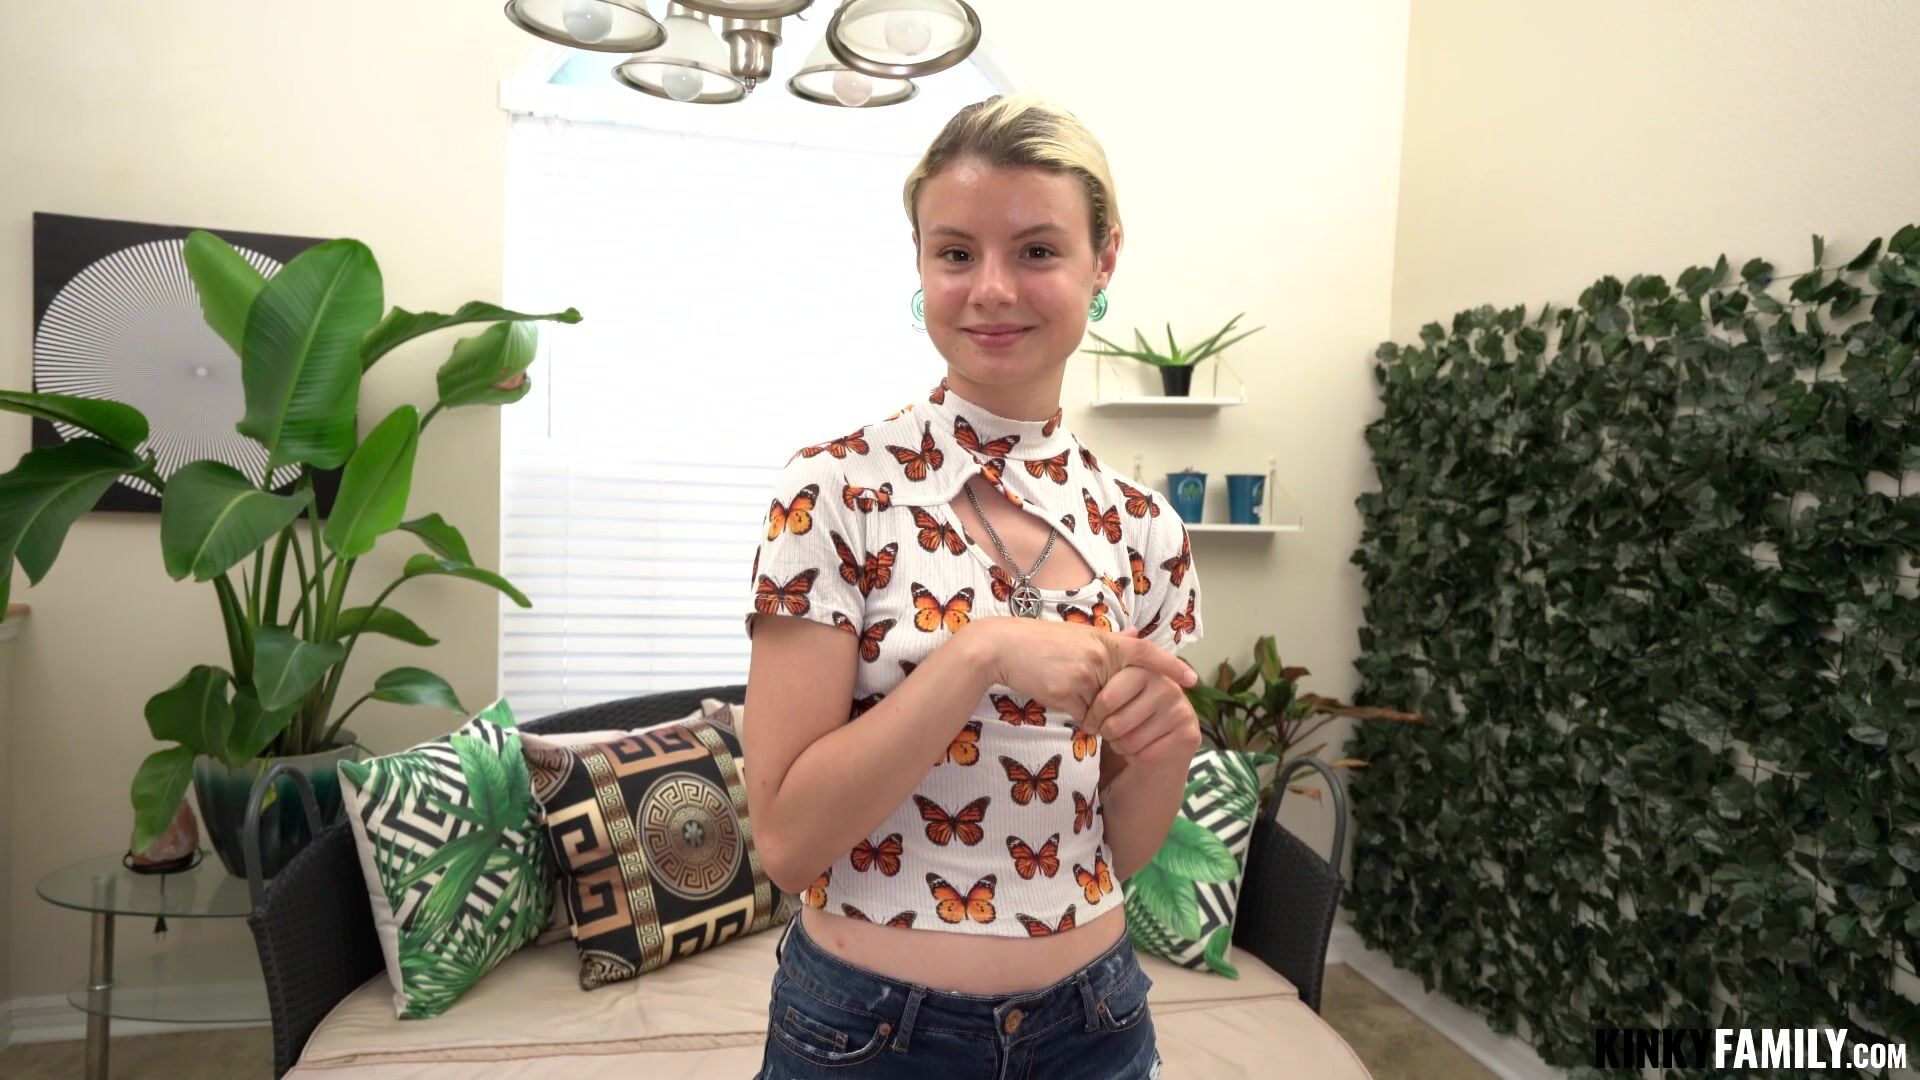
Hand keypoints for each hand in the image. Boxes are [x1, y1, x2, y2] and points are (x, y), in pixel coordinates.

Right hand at [961, 618, 1196, 722]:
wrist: (1002, 647)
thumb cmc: (1038, 643)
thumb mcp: (1077, 635)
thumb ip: (1109, 641)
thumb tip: (1137, 635)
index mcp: (1105, 640)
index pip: (1146, 652)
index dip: (1170, 667)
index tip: (1192, 680)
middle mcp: (1101, 655)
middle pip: (1121, 694)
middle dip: (1107, 702)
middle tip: (1075, 684)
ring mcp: (1087, 674)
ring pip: (1102, 710)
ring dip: (1086, 709)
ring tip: (1060, 685)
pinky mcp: (1070, 692)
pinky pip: (1083, 717)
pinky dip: (1072, 713)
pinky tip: (1052, 693)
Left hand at [1080, 627, 1201, 765]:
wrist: (1160, 743)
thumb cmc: (1131, 710)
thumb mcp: (1116, 686)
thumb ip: (1112, 664)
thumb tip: (1128, 631)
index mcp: (1146, 670)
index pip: (1108, 698)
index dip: (1095, 714)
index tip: (1091, 719)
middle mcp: (1167, 686)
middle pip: (1116, 723)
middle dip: (1106, 732)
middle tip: (1108, 730)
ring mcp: (1180, 710)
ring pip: (1129, 741)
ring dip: (1119, 745)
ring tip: (1123, 737)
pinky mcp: (1188, 734)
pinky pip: (1145, 754)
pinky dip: (1135, 756)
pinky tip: (1139, 748)